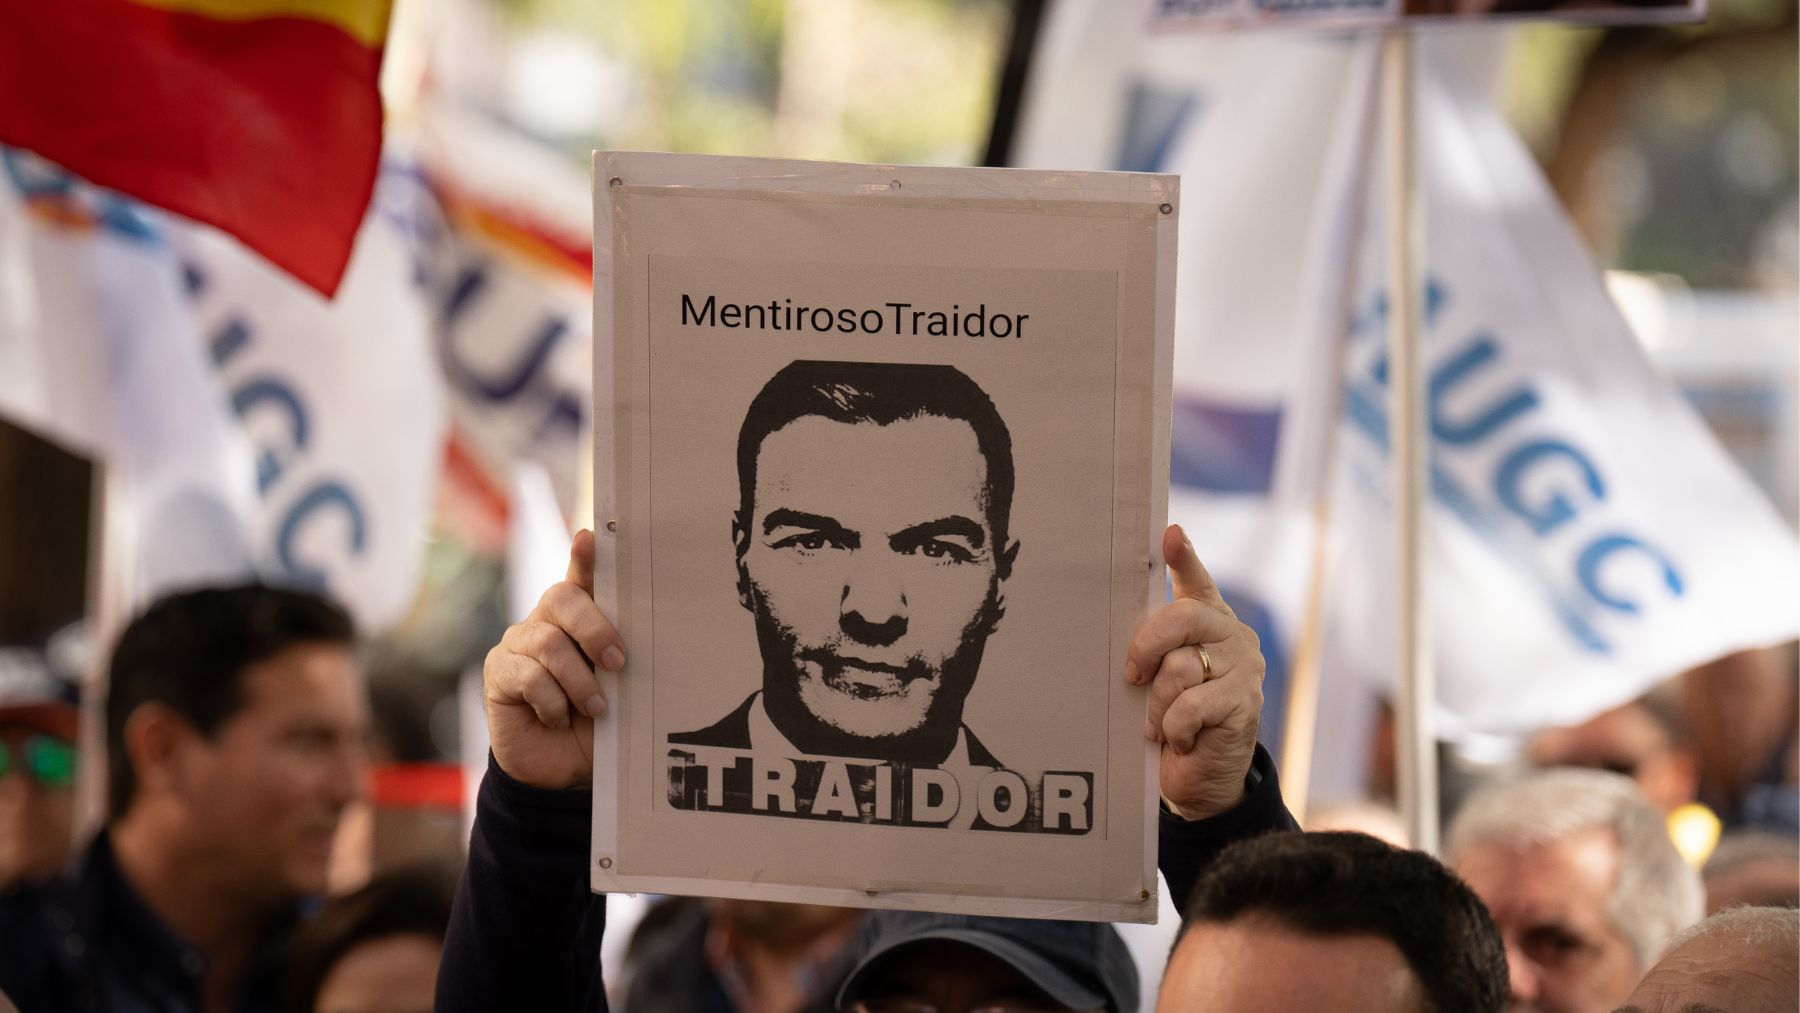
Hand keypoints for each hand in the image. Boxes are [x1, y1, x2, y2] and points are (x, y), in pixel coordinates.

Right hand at [482, 529, 625, 788]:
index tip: (592, 539)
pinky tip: (559, 718)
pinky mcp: (499, 673)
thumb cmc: (598, 722)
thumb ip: (618, 657)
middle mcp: (546, 621)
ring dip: (578, 680)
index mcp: (580, 618)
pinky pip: (527, 675)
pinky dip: (552, 701)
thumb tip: (631, 643)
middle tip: (618, 663)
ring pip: (549, 643)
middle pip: (562, 599)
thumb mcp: (618, 690)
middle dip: (595, 629)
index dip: (585, 557)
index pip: (582, 576)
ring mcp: (518, 644)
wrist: (563, 769)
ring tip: (597, 708)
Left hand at [1124, 524, 1264, 819]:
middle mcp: (1231, 635)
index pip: (1197, 581)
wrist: (1200, 778)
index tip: (1170, 534)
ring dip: (1157, 703)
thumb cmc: (1171, 720)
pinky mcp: (1246, 702)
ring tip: (1157, 724)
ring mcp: (1244, 668)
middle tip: (1131, 675)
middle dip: (1147, 646)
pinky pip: (1192, 705)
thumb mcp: (1158, 678)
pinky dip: (1174, 726)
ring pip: (1181, 667)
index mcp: (1207, 621)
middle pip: (1184, 618)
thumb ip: (1154, 649)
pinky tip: (1180, 739)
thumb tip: (1129, 643)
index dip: (1184, 557)